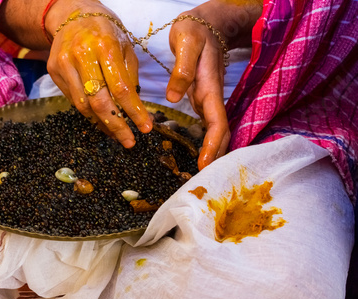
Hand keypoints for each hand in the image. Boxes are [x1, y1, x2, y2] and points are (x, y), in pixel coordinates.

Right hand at [45, 1, 152, 147]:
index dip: (134, 112)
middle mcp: (81, 56)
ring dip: (102, 123)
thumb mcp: (126, 47)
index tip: (145, 128)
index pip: (121, 88)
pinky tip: (101, 118)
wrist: (71, 15)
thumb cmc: (105, 31)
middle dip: (116, 125)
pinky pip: (73, 100)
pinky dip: (89, 113)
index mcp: (105, 46)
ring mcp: (64, 64)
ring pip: (83, 106)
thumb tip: (135, 110)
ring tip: (116, 132)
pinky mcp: (53, 71)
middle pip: (98, 102)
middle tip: (128, 141)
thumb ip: (130, 77)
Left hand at [167, 13, 227, 169]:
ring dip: (214, 151)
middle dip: (216, 156)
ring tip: (204, 174)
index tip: (205, 164)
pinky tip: (202, 153)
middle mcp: (212, 96)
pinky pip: (210, 124)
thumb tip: (174, 97)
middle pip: (221, 132)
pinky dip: (208, 141)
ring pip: (217, 130)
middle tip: (205, 179)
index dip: (213, 144)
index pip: (216, 121)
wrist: (209, 23)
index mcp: (209, 87)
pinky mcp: (204, 97)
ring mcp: (209, 98)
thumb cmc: (196, 30)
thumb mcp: (186, 42)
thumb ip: (182, 69)